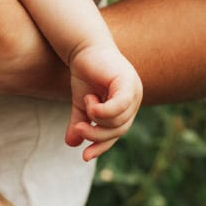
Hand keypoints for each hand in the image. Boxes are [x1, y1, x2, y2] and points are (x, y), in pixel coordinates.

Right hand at [65, 44, 142, 160]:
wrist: (84, 49)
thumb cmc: (86, 74)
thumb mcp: (81, 104)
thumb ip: (79, 124)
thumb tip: (71, 144)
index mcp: (127, 106)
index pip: (117, 133)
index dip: (102, 147)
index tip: (84, 157)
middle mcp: (135, 99)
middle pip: (119, 129)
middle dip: (97, 135)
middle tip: (79, 129)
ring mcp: (134, 90)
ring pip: (119, 120)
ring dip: (97, 120)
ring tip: (85, 106)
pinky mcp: (127, 81)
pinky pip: (119, 106)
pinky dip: (103, 111)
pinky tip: (90, 104)